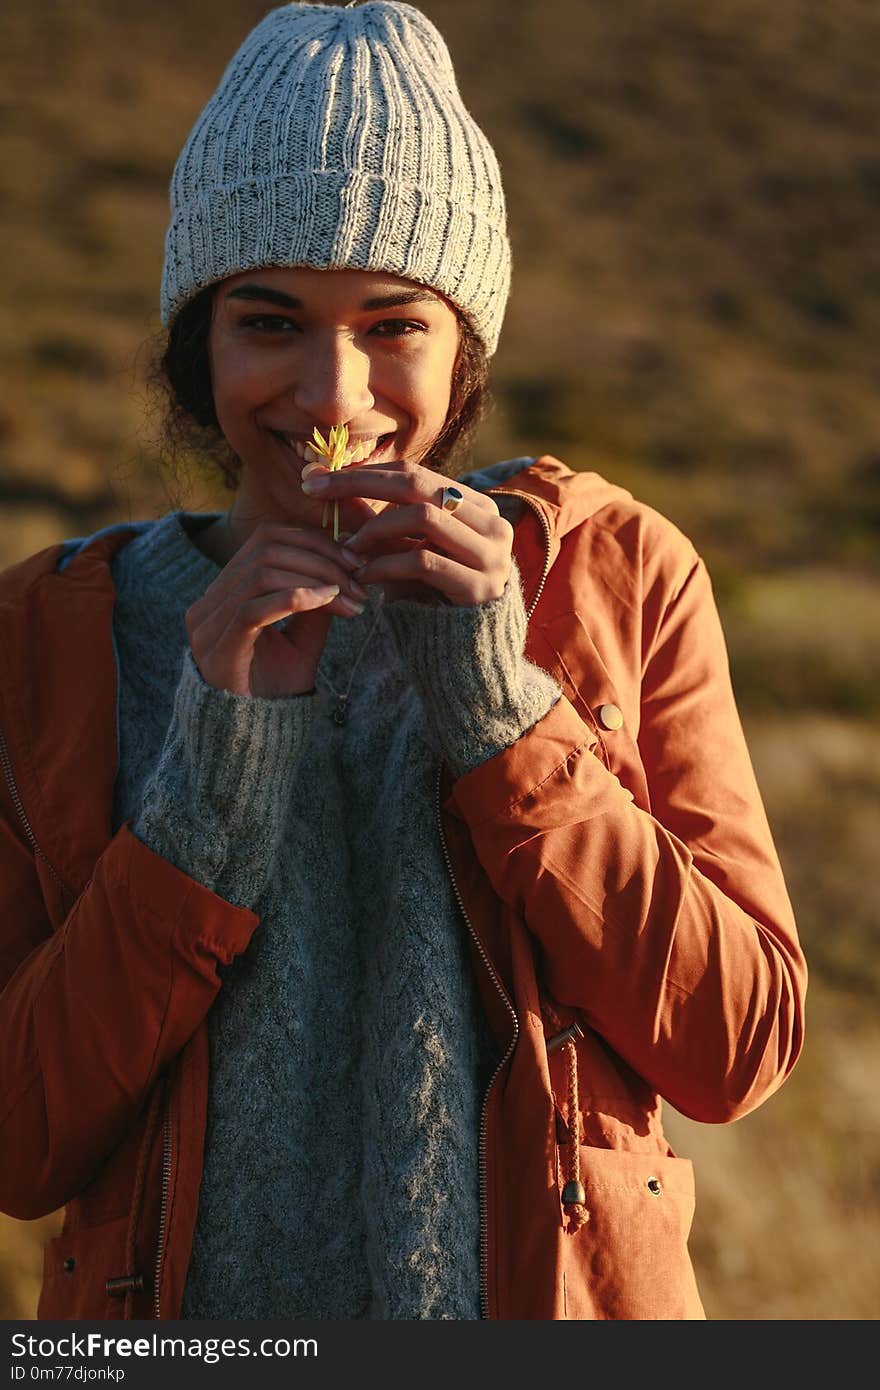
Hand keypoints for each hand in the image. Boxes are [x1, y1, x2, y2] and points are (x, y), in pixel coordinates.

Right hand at [185, 522, 368, 697]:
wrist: (253, 740)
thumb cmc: (275, 689)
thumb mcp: (303, 638)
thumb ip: (316, 603)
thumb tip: (346, 568)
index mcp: (225, 592)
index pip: (266, 539)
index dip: (313, 541)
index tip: (355, 562)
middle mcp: (209, 602)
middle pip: (265, 549)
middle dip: (320, 559)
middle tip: (359, 581)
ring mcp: (207, 625)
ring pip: (261, 572)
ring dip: (315, 578)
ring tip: (349, 598)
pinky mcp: (217, 648)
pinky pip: (253, 608)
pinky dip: (296, 597)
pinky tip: (328, 602)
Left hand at [302, 459, 512, 604]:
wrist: (465, 649)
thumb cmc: (429, 592)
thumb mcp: (404, 550)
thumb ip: (374, 519)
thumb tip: (319, 480)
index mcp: (476, 505)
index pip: (414, 473)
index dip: (365, 472)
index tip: (319, 478)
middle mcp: (491, 523)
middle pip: (417, 485)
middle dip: (360, 484)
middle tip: (316, 491)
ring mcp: (490, 555)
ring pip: (423, 517)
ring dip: (375, 529)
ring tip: (348, 547)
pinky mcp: (479, 587)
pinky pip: (423, 563)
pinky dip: (386, 565)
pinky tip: (363, 575)